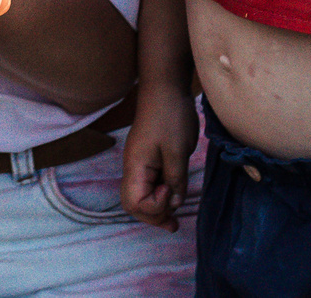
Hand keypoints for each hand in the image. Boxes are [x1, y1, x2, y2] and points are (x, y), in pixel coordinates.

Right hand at [120, 81, 198, 231]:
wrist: (165, 88)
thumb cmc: (170, 116)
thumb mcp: (177, 150)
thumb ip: (176, 180)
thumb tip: (174, 203)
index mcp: (136, 166)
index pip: (134, 203)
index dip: (154, 207)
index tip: (171, 192)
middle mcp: (134, 168)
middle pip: (134, 204)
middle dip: (153, 217)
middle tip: (174, 222)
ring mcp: (140, 163)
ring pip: (141, 196)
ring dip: (157, 209)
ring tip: (175, 218)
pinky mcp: (149, 159)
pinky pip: (150, 185)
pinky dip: (160, 196)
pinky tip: (174, 196)